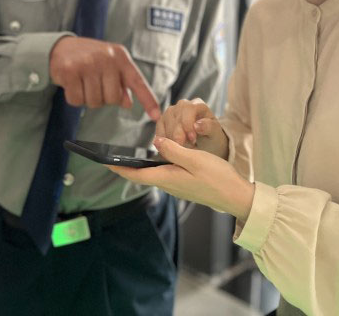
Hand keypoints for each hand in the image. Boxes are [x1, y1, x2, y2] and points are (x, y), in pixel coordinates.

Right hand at [49, 36, 160, 119]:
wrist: (61, 47)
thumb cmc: (90, 59)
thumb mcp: (110, 66)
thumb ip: (121, 83)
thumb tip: (127, 103)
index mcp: (120, 57)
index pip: (138, 82)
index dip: (148, 100)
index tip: (156, 116)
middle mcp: (106, 58)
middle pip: (112, 99)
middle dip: (103, 98)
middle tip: (94, 85)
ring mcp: (87, 63)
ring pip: (94, 102)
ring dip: (87, 99)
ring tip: (82, 82)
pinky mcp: (69, 70)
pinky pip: (76, 100)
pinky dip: (74, 98)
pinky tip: (72, 84)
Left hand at [107, 137, 254, 220]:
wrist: (236, 196)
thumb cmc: (218, 177)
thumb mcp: (196, 159)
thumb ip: (174, 150)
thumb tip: (156, 142)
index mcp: (168, 178)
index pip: (136, 174)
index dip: (118, 168)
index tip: (102, 163)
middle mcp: (169, 184)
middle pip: (140, 175)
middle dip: (124, 168)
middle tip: (108, 159)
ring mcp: (176, 186)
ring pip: (151, 175)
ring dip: (137, 168)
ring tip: (124, 158)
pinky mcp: (183, 185)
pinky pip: (162, 175)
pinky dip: (152, 167)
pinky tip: (152, 160)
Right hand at [156, 98, 228, 158]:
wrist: (206, 146)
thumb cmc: (211, 138)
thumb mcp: (215, 134)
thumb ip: (208, 127)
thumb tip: (197, 124)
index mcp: (198, 105)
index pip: (189, 109)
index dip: (188, 124)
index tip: (192, 139)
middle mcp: (183, 105)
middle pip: (175, 117)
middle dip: (179, 135)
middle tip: (186, 150)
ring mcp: (171, 112)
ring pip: (165, 124)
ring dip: (171, 140)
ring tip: (182, 150)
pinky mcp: (162, 121)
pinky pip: (158, 130)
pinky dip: (164, 141)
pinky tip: (172, 148)